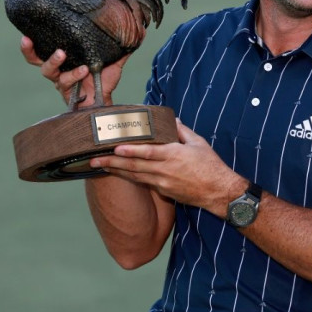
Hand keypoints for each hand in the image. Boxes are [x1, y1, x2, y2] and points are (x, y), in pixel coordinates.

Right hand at [19, 35, 129, 106]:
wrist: (107, 101)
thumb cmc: (104, 80)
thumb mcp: (113, 61)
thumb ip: (122, 47)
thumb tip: (140, 32)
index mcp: (64, 58)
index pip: (42, 47)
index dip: (30, 42)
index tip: (25, 33)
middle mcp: (58, 69)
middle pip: (35, 59)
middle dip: (31, 51)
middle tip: (32, 39)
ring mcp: (60, 81)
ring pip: (47, 71)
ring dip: (54, 61)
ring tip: (62, 53)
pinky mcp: (66, 92)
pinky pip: (65, 83)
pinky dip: (74, 74)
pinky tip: (84, 69)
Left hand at [90, 120, 244, 215]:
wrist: (218, 192)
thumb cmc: (211, 166)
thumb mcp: (198, 143)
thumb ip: (183, 131)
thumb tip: (172, 120)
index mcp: (174, 155)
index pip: (147, 152)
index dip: (130, 151)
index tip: (115, 148)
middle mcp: (165, 170)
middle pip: (134, 166)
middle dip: (112, 162)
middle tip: (93, 159)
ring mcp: (163, 183)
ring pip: (134, 176)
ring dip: (116, 170)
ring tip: (99, 166)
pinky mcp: (164, 191)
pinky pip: (143, 182)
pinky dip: (129, 177)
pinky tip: (119, 173)